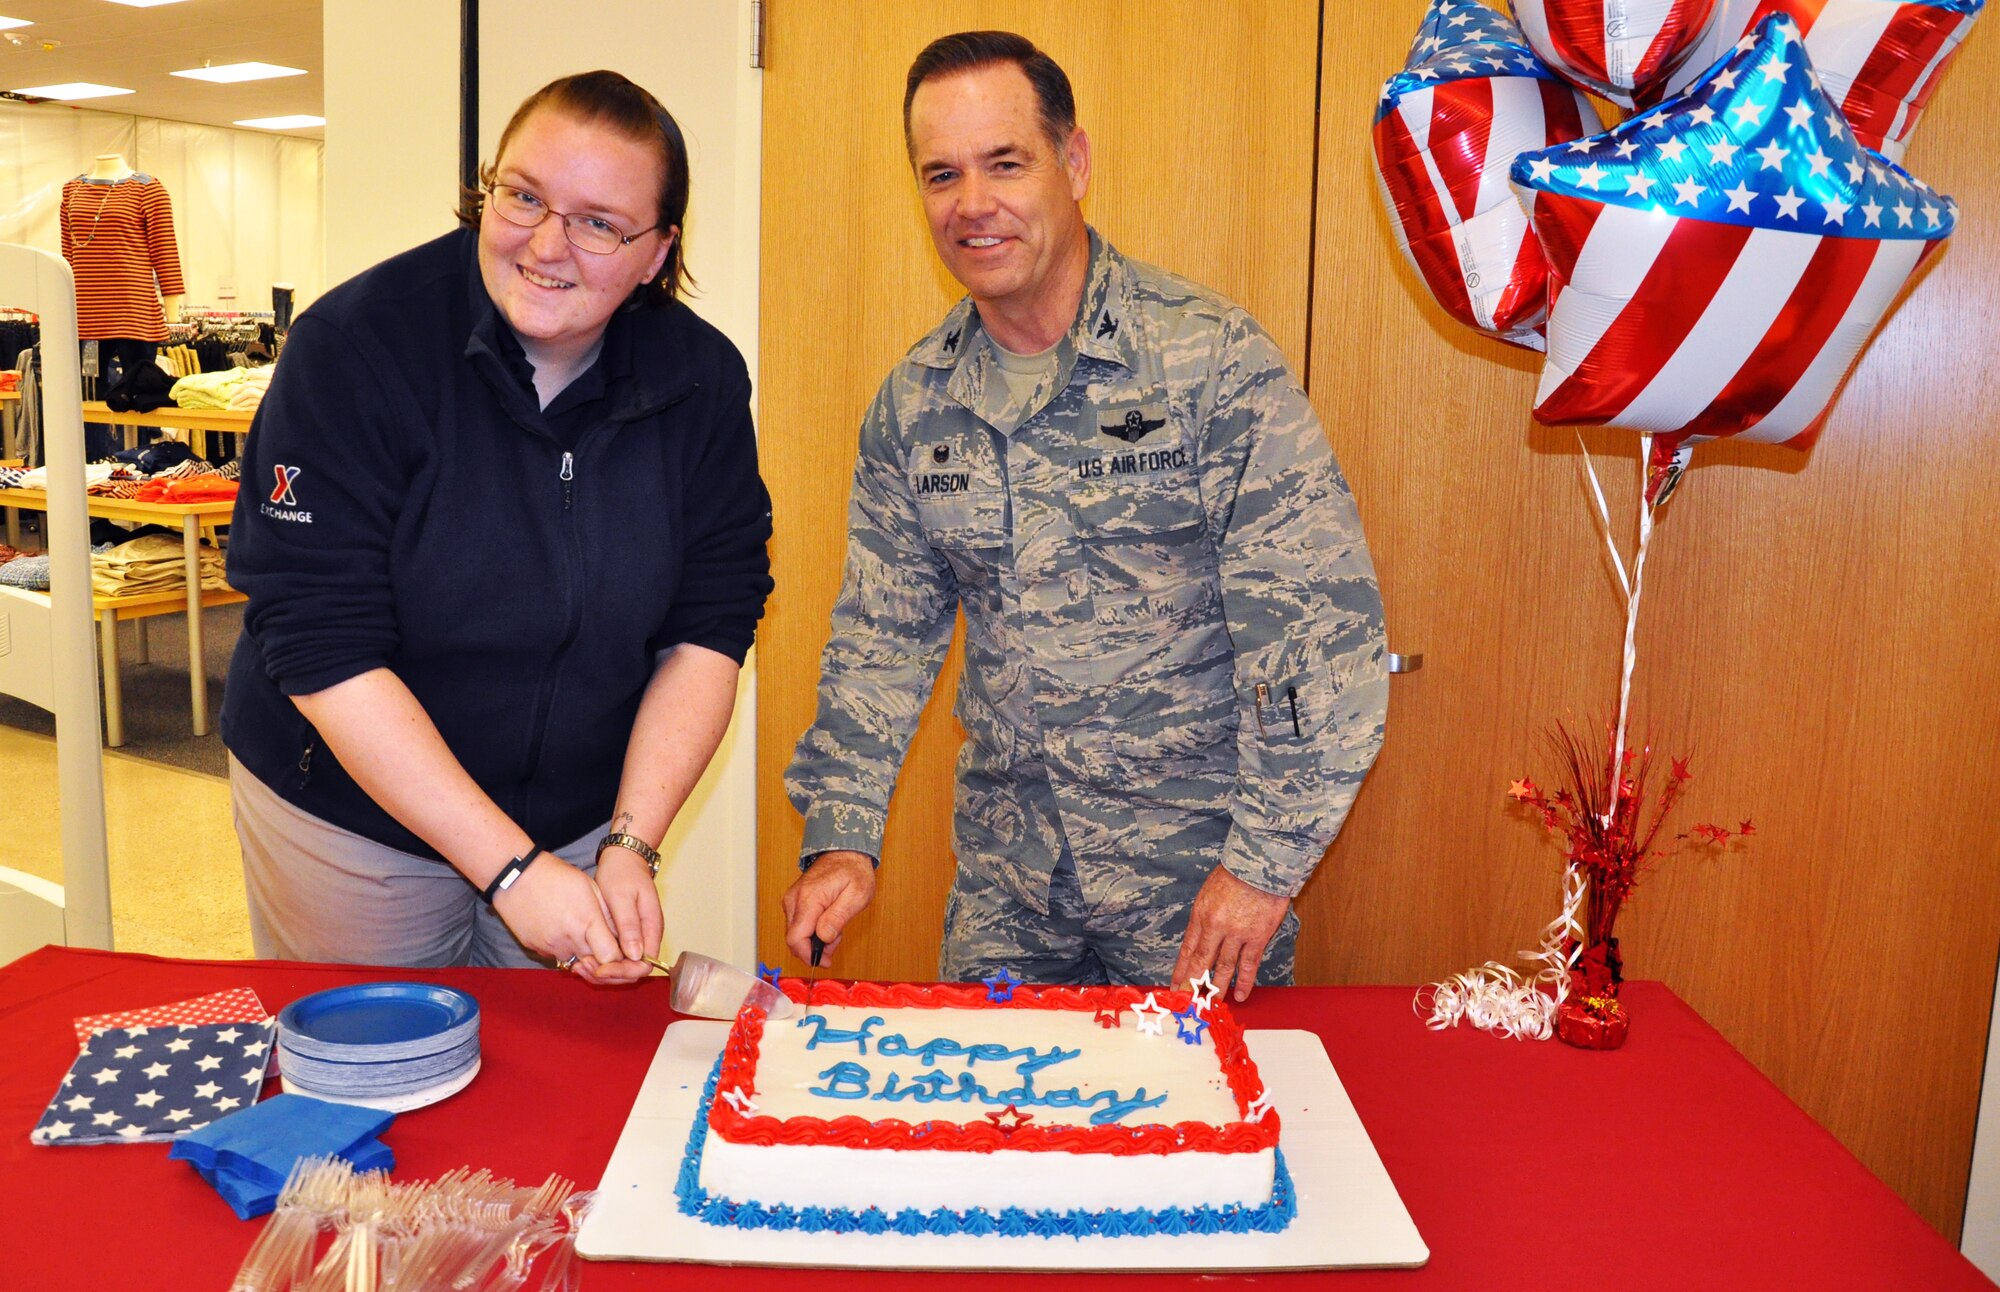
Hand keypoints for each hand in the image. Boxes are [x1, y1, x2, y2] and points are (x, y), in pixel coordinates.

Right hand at [490, 854, 642, 984]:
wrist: (515, 877)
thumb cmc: (556, 877)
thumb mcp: (590, 888)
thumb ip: (609, 917)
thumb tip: (626, 938)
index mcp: (586, 921)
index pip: (612, 958)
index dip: (623, 960)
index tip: (628, 955)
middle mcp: (568, 939)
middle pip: (596, 967)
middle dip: (609, 966)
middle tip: (617, 958)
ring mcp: (550, 947)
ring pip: (577, 965)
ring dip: (588, 959)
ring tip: (591, 942)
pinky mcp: (537, 950)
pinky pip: (559, 958)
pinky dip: (568, 952)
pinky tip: (569, 935)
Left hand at [592, 845, 665, 973]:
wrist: (624, 858)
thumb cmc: (623, 874)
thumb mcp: (622, 898)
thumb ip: (630, 926)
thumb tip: (636, 955)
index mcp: (651, 928)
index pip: (644, 965)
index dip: (622, 972)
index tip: (599, 968)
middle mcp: (648, 936)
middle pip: (634, 970)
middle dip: (610, 974)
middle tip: (583, 968)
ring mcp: (638, 936)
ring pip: (625, 965)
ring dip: (604, 970)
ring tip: (580, 965)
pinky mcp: (627, 934)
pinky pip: (619, 956)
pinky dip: (602, 960)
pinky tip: (584, 957)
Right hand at [780, 850, 876, 965]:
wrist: (845, 852)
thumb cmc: (854, 872)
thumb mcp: (857, 896)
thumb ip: (838, 917)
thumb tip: (824, 937)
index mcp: (809, 899)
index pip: (796, 938)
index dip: (808, 955)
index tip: (824, 961)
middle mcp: (794, 900)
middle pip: (795, 939)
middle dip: (816, 947)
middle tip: (837, 938)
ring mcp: (792, 900)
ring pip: (797, 933)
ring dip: (815, 939)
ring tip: (836, 926)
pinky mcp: (793, 901)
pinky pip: (798, 924)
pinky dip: (812, 930)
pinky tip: (828, 921)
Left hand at [1171, 865, 1290, 1002]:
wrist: (1261, 864)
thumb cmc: (1235, 874)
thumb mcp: (1208, 893)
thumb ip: (1204, 917)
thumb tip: (1200, 940)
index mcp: (1201, 915)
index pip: (1187, 949)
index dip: (1181, 970)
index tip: (1175, 985)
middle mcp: (1216, 927)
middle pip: (1201, 962)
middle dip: (1193, 984)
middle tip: (1187, 1002)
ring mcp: (1237, 934)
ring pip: (1224, 967)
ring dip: (1217, 988)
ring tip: (1211, 1003)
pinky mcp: (1257, 937)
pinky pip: (1249, 964)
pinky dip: (1244, 981)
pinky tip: (1240, 995)